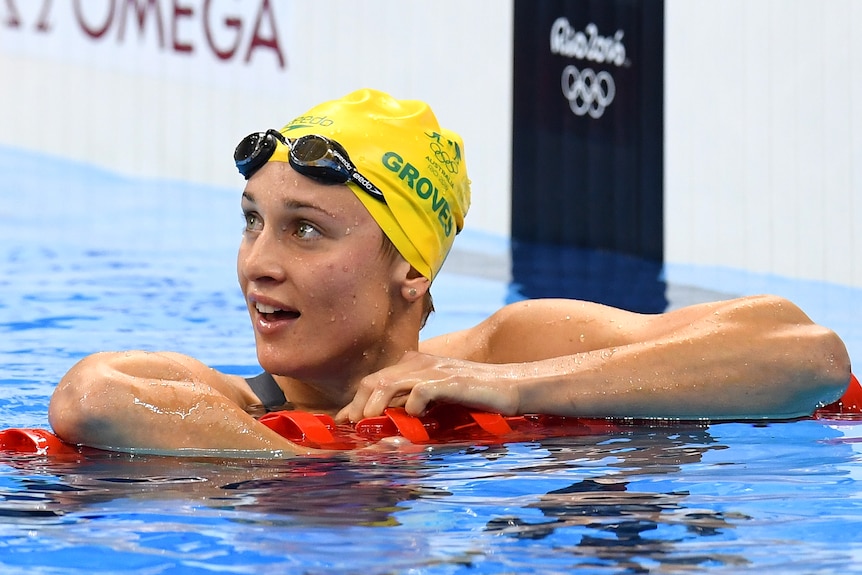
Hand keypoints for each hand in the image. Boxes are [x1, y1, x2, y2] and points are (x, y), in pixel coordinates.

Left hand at [336, 351, 521, 422]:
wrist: (512, 385)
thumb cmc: (476, 394)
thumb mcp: (440, 393)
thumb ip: (415, 398)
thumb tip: (388, 417)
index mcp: (415, 363)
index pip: (375, 379)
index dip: (355, 400)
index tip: (342, 421)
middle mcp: (420, 363)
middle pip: (375, 380)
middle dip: (357, 404)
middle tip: (350, 426)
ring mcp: (434, 371)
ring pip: (390, 384)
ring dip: (374, 406)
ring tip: (368, 424)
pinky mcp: (449, 382)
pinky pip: (420, 391)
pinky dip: (411, 405)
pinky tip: (410, 418)